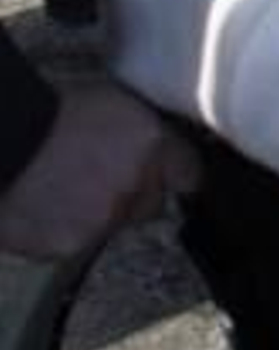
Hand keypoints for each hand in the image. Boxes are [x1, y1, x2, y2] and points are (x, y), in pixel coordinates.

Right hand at [0, 83, 199, 262]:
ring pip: (112, 223)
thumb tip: (162, 142)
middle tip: (101, 175)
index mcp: (150, 144)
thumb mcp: (113, 102)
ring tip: (65, 184)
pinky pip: (77, 242)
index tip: (177, 176)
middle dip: (135, 193)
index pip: (190, 173)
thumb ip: (145, 130)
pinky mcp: (70, 246)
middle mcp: (134, 185)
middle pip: (151, 203)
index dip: (179, 173)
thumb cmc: (50, 113)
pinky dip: (65, 228)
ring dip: (97, 211)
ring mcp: (103, 220)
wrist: (5, 142)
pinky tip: (48, 203)